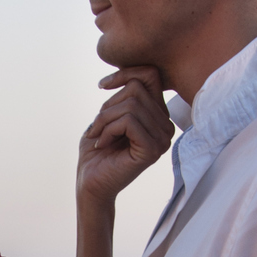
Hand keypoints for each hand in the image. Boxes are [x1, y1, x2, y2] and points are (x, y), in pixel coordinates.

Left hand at [76, 65, 174, 207]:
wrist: (90, 183)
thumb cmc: (96, 149)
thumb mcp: (108, 113)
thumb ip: (124, 93)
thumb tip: (131, 75)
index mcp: (158, 115)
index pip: (151, 75)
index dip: (125, 73)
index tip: (102, 86)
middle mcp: (166, 126)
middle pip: (137, 88)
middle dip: (108, 105)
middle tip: (97, 127)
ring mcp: (162, 138)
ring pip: (131, 105)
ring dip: (105, 119)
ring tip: (98, 137)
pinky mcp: (152, 149)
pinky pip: (128, 122)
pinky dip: (108, 130)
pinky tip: (102, 144)